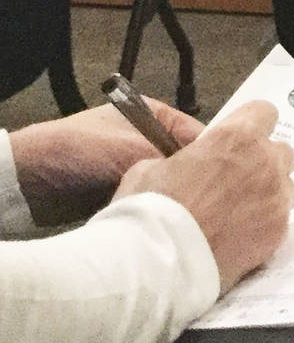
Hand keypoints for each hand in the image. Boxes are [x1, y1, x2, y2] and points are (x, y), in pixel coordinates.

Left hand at [9, 100, 205, 225]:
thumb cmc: (72, 150)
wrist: (20, 181)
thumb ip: (166, 158)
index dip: (212, 158)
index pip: (197, 135)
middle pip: (184, 166)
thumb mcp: (124, 148)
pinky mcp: (119, 196)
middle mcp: (147, 141)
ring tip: (183, 219)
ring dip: (170, 202)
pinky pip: (147, 205)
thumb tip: (202, 177)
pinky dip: (152, 215)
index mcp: (154, 116)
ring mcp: (131, 170)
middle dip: (191, 184)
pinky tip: (161, 226)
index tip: (225, 182)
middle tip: (205, 206)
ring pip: (166, 188)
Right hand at [115, 101, 293, 289]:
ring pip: (286, 188)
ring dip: (268, 194)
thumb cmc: (151, 208)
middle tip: (236, 182)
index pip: (264, 112)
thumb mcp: (151, 167)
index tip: (237, 141)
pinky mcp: (279, 232)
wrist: (158, 262)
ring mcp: (277, 198)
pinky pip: (280, 221)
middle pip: (282, 152)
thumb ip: (184, 158)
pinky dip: (264, 226)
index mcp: (237, 138)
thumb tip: (188, 165)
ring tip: (237, 215)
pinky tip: (238, 238)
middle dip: (264, 162)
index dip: (251, 125)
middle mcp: (267, 162)